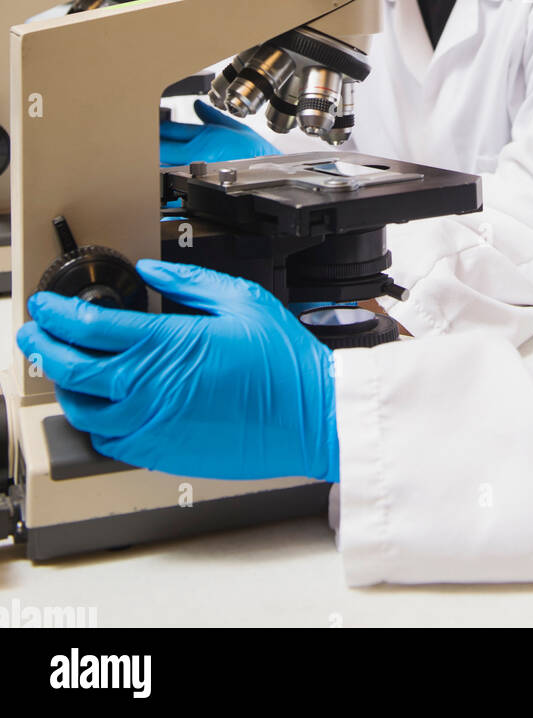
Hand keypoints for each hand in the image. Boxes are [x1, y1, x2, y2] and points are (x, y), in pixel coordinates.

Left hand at [16, 262, 338, 481]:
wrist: (308, 415)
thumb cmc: (281, 362)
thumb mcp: (241, 299)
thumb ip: (188, 280)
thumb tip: (150, 270)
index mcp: (166, 344)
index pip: (88, 326)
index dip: (56, 312)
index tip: (45, 304)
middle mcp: (148, 388)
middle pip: (69, 368)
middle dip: (41, 345)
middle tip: (33, 331)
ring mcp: (150, 425)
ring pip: (82, 409)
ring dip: (63, 384)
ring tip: (61, 366)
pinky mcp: (159, 453)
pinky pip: (106, 440)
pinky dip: (92, 420)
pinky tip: (98, 404)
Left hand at [160, 98, 279, 166]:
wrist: (266, 170)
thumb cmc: (255, 152)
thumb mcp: (233, 126)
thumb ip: (210, 116)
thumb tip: (197, 106)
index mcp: (206, 135)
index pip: (172, 129)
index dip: (157, 125)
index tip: (149, 122)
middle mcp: (199, 151)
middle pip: (163, 146)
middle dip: (152, 140)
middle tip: (139, 135)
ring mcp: (197, 166)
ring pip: (165, 161)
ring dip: (157, 155)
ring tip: (148, 150)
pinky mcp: (198, 177)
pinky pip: (174, 172)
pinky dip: (165, 167)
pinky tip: (160, 166)